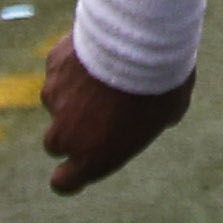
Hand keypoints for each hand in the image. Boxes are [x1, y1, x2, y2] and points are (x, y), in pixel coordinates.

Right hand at [42, 34, 194, 193]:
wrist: (140, 40)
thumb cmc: (162, 81)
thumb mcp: (170, 110)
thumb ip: (153, 123)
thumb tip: (156, 118)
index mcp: (94, 157)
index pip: (64, 182)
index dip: (68, 175)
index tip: (76, 165)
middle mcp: (66, 135)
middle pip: (56, 142)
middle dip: (72, 129)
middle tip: (100, 110)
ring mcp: (54, 99)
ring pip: (57, 101)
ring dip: (75, 92)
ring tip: (108, 71)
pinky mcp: (52, 67)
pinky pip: (61, 68)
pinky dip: (75, 63)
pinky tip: (99, 49)